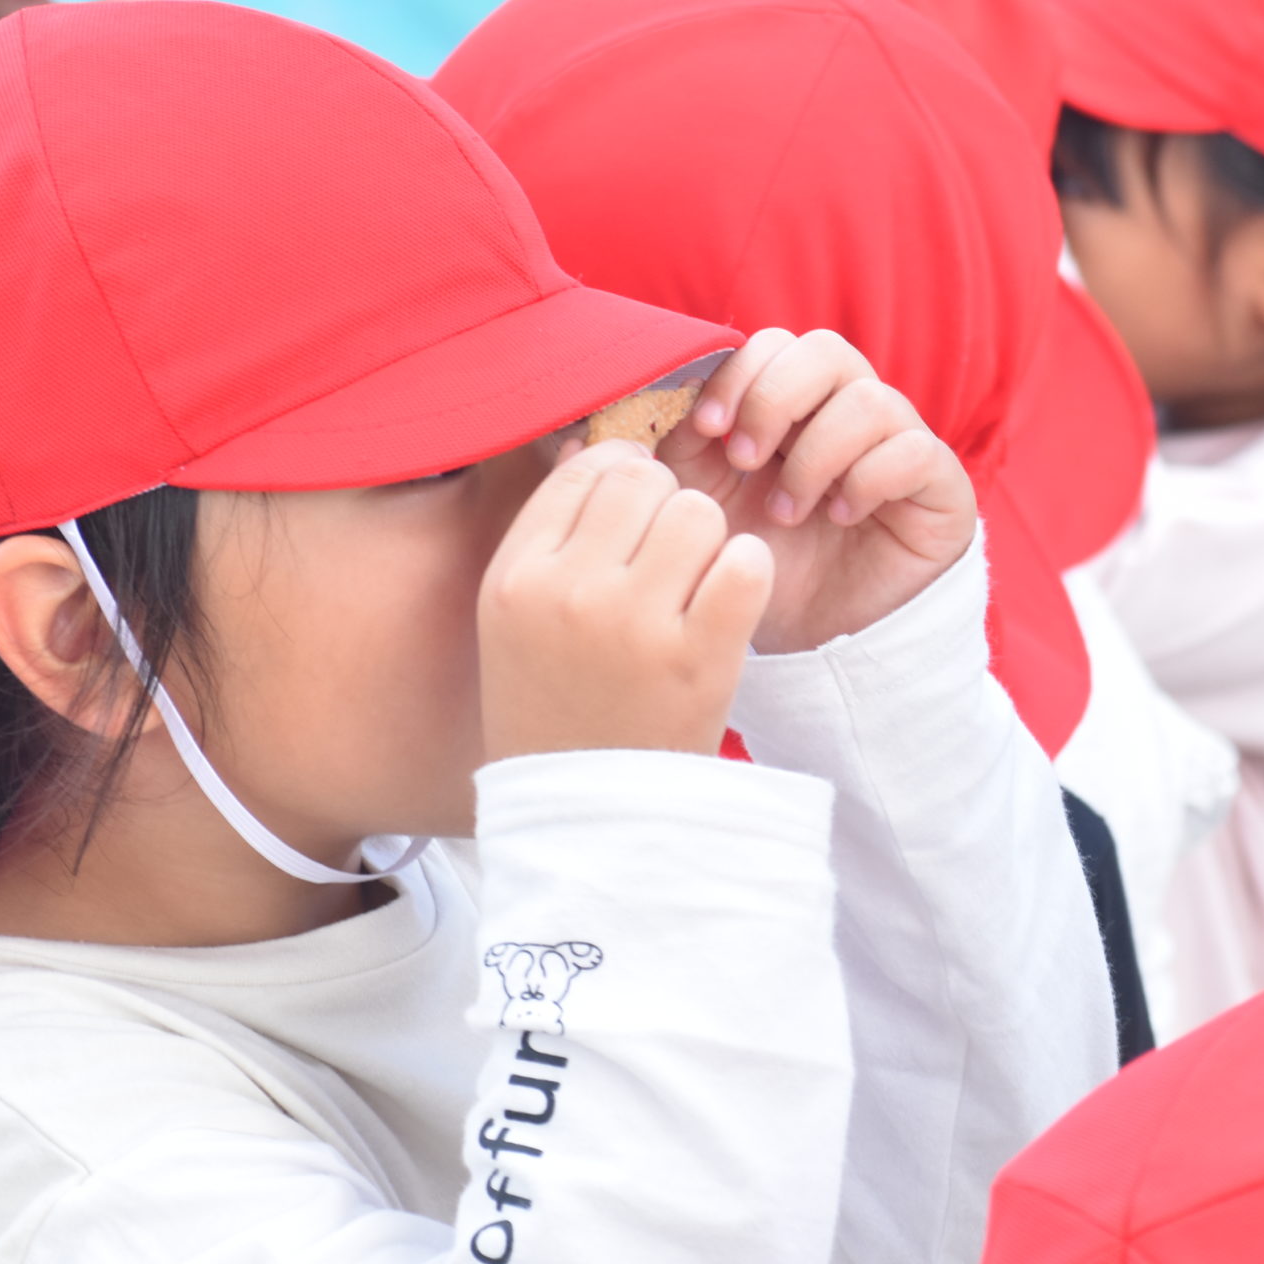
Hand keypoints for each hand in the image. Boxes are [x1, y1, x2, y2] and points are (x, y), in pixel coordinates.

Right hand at [478, 442, 772, 759]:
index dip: (622, 480)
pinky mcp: (698, 659)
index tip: (634, 518)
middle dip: (666, 508)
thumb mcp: (517, 619)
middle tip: (669, 558)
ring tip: (696, 586)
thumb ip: (551, 535)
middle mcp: (569, 592)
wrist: (587, 817)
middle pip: (647, 480)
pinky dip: (748, 573)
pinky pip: (746, 562)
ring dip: (709, 540)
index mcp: (515, 577)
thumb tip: (598, 446)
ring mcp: (635, 626)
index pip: (586, 469)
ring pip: (699, 513)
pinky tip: (728, 602)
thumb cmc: (557, 706)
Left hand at [648, 329, 975, 654]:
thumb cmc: (762, 568)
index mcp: (798, 408)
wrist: (814, 644)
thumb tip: (667, 394)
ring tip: (788, 511)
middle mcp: (852, 414)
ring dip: (815, 455)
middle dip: (774, 399)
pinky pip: (914, 450)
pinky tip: (840, 517)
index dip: (740, 373)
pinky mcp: (941, 486)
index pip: (776, 345)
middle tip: (743, 460)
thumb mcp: (705, 505)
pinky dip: (868, 479)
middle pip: (826, 350)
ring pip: (869, 400)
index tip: (706, 427)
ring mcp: (901, 444)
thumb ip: (683, 446)